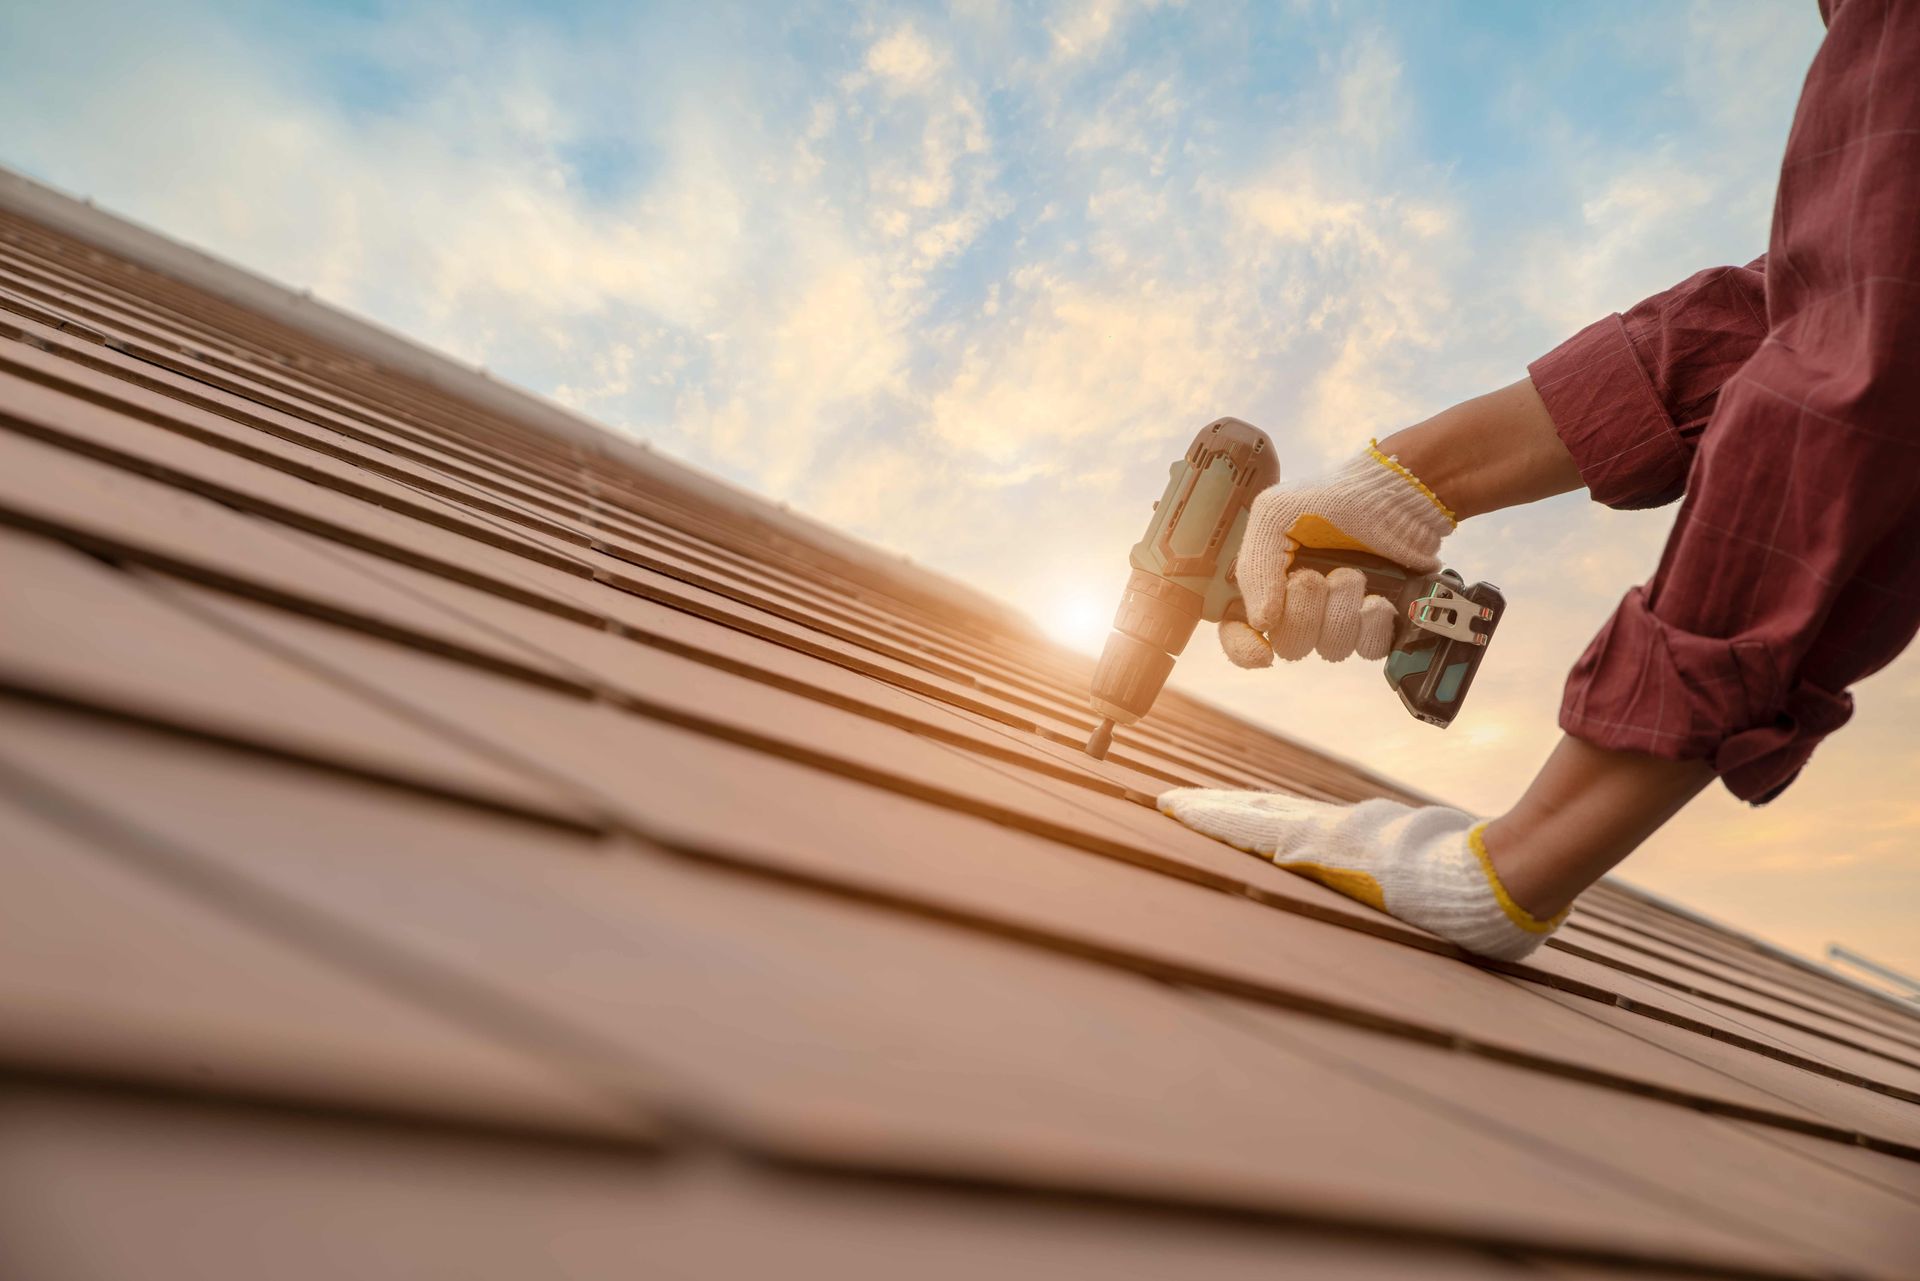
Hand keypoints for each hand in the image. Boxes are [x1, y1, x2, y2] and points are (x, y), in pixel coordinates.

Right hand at [1221, 444, 1454, 666]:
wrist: (1393, 493)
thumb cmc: (1330, 497)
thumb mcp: (1274, 515)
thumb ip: (1255, 568)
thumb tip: (1261, 623)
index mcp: (1264, 583)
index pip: (1238, 632)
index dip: (1243, 647)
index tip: (1262, 651)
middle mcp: (1297, 606)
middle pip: (1289, 646)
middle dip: (1306, 612)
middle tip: (1319, 576)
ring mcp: (1337, 616)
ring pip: (1331, 650)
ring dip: (1342, 611)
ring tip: (1354, 574)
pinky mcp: (1375, 622)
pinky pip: (1368, 649)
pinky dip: (1372, 625)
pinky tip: (1377, 599)